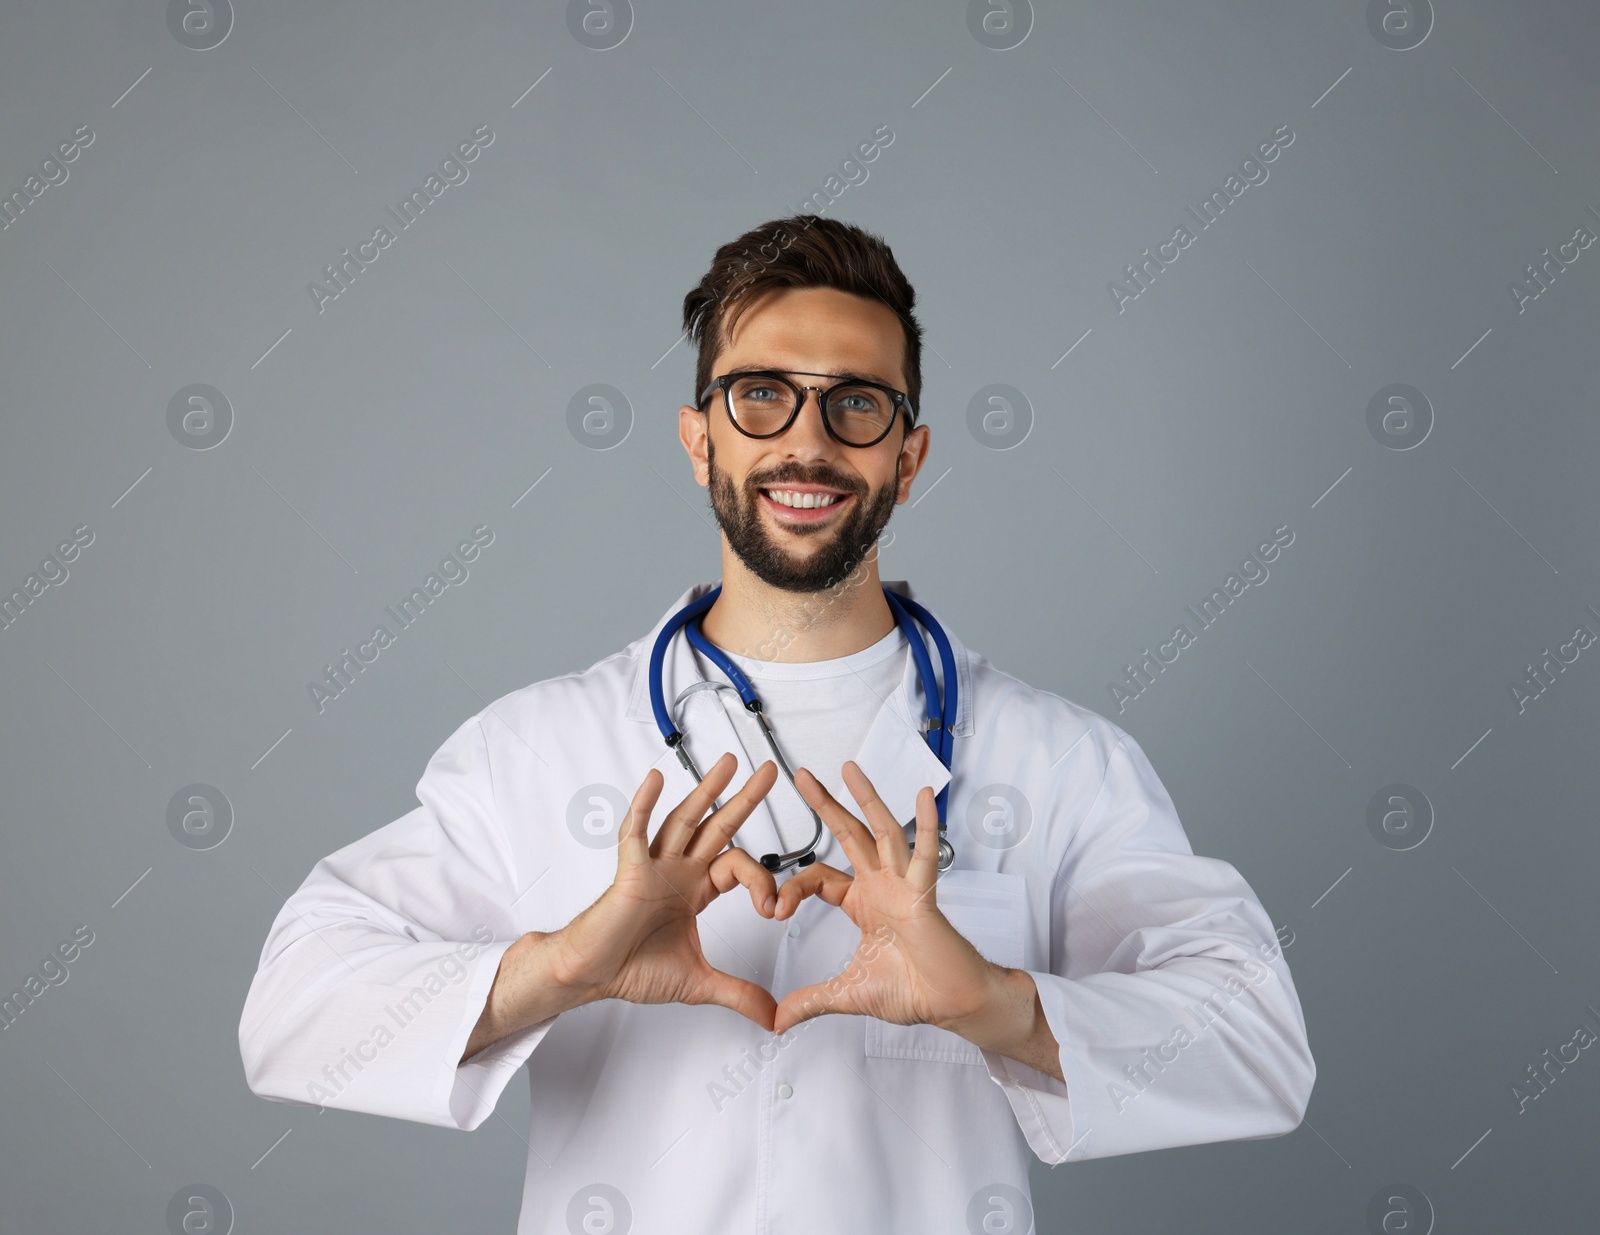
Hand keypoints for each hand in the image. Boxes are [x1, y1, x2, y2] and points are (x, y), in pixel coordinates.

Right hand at [553, 753, 794, 1030]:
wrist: (593, 976)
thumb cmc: (634, 969)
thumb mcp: (699, 982)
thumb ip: (738, 993)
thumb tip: (773, 1017)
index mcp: (695, 888)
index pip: (737, 866)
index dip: (762, 882)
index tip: (774, 909)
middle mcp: (677, 870)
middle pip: (717, 826)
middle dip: (744, 799)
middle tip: (768, 772)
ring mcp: (654, 866)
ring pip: (684, 820)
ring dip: (707, 791)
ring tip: (730, 764)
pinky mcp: (628, 871)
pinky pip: (636, 833)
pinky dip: (644, 805)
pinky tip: (656, 779)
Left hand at [770, 761, 1003, 1037]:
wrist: (950, 1004)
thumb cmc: (913, 990)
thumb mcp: (849, 994)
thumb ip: (811, 1002)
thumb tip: (777, 1021)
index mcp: (864, 902)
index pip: (820, 877)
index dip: (793, 887)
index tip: (774, 908)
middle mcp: (883, 886)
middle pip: (850, 834)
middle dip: (826, 804)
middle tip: (803, 776)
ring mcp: (905, 886)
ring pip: (883, 832)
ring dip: (867, 799)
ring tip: (849, 769)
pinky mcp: (925, 895)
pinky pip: (926, 856)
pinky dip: (927, 826)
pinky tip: (924, 797)